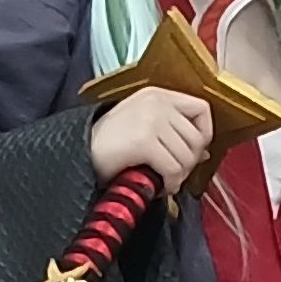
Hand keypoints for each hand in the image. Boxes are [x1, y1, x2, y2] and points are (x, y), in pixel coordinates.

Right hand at [89, 86, 216, 194]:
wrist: (76, 154)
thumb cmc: (109, 146)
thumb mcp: (143, 127)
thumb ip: (173, 133)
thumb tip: (205, 152)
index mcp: (157, 94)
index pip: (202, 109)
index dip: (204, 134)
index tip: (194, 152)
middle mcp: (157, 102)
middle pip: (197, 138)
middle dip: (189, 163)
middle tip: (173, 174)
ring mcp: (151, 119)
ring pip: (187, 157)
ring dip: (178, 176)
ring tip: (162, 180)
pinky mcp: (144, 140)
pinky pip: (174, 169)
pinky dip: (170, 184)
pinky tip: (158, 186)